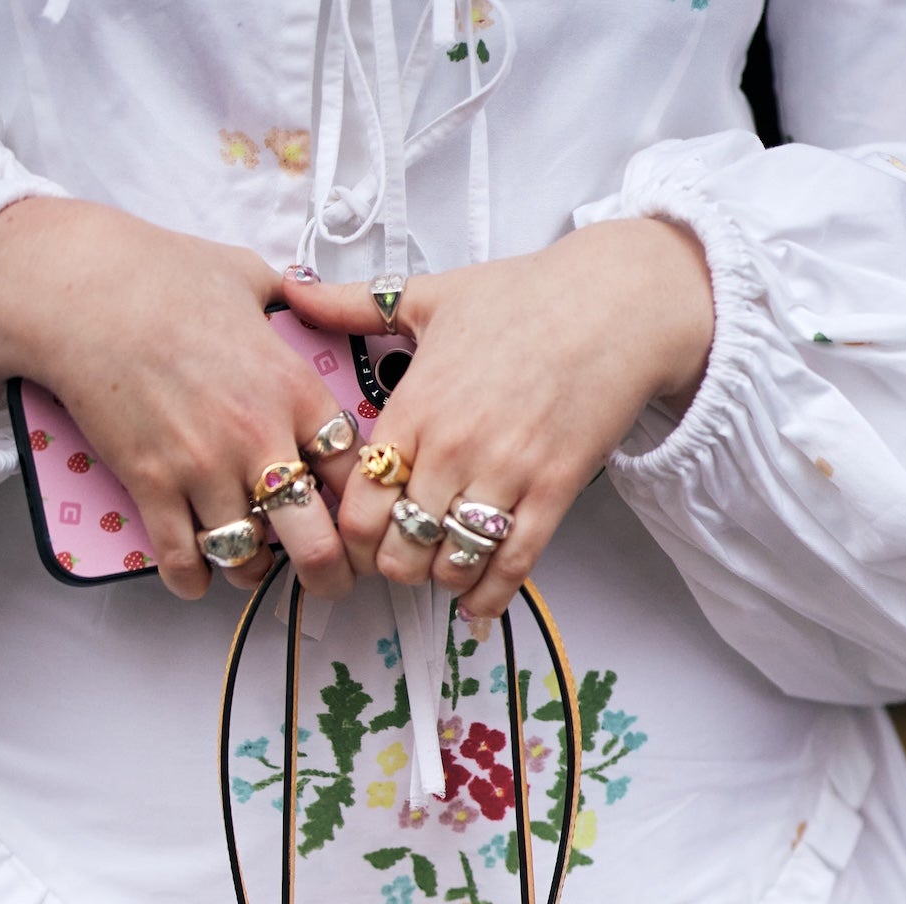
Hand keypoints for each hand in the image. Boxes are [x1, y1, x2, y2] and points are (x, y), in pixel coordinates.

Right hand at [0, 198, 357, 600]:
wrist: (79, 288)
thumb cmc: (160, 272)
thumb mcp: (247, 275)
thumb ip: (289, 302)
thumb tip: (309, 298)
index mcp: (294, 390)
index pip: (357, 474)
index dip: (363, 505)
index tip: (356, 517)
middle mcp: (257, 438)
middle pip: (316, 542)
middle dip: (327, 571)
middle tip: (325, 577)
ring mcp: (202, 467)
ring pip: (247, 559)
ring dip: (251, 569)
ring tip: (251, 561)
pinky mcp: (150, 484)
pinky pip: (181, 560)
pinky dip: (190, 579)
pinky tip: (195, 575)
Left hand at [284, 217, 713, 621]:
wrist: (614, 303)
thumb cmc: (523, 296)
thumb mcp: (429, 294)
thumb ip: (355, 305)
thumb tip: (291, 292)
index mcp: (415, 407)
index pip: (359, 506)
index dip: (352, 537)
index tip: (360, 537)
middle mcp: (454, 449)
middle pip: (399, 549)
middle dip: (393, 565)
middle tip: (401, 557)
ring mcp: (506, 474)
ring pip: (451, 565)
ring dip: (440, 579)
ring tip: (441, 569)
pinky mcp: (553, 492)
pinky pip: (512, 566)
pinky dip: (490, 598)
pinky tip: (477, 610)